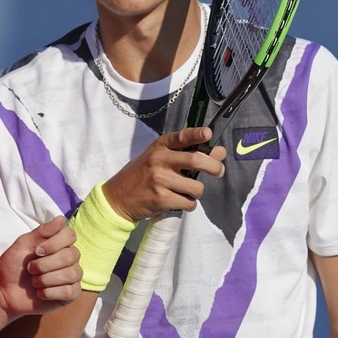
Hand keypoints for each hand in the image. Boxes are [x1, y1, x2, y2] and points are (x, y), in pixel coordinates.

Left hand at [0, 216, 81, 318]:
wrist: (4, 291)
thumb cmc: (13, 266)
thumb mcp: (23, 244)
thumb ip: (42, 231)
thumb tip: (61, 218)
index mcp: (59, 243)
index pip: (70, 235)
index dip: (54, 243)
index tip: (36, 251)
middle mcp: (69, 258)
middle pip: (71, 255)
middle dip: (45, 264)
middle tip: (30, 269)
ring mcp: (72, 277)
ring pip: (72, 274)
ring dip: (47, 279)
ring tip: (34, 282)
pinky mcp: (70, 294)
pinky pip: (70, 291)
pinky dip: (50, 293)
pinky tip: (40, 293)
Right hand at [103, 126, 225, 220]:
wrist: (117, 197)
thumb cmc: (142, 175)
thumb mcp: (159, 159)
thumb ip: (187, 154)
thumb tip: (219, 152)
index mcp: (159, 147)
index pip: (181, 137)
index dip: (196, 134)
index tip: (208, 134)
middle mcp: (159, 160)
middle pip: (196, 160)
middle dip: (214, 167)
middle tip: (219, 171)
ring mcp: (160, 179)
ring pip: (196, 187)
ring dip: (196, 192)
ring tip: (184, 191)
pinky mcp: (161, 198)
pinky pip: (189, 203)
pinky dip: (188, 204)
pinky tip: (177, 201)